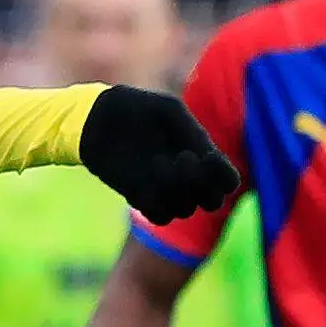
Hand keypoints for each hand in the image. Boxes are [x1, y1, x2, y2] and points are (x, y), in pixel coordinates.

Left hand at [79, 87, 239, 225]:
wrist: (98, 119)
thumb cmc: (136, 109)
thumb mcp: (169, 112)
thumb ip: (192, 133)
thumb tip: (208, 159)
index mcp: (200, 155)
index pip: (228, 181)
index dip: (223, 176)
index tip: (207, 157)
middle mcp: (185, 177)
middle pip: (212, 202)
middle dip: (202, 185)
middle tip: (183, 159)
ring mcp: (163, 190)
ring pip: (185, 210)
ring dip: (174, 189)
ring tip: (157, 161)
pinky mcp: (139, 198)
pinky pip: (159, 216)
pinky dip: (154, 202)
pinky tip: (140, 180)